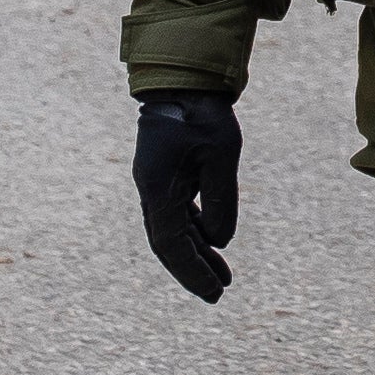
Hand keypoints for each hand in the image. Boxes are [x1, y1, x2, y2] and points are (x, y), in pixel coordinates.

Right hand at [134, 92, 243, 303]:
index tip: (215, 292)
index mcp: (158, 188)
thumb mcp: (220, 155)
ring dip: (196, 254)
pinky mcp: (165, 176)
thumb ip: (220, 199)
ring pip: (173, 231)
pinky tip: (212, 243)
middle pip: (168, 244)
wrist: (181, 79)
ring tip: (223, 277)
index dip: (192, 272)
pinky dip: (195, 233)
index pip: (172, 244)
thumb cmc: (201, 113)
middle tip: (217, 295)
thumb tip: (219, 240)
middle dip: (192, 271)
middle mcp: (151, 190)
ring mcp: (156, 184)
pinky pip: (177, 214)